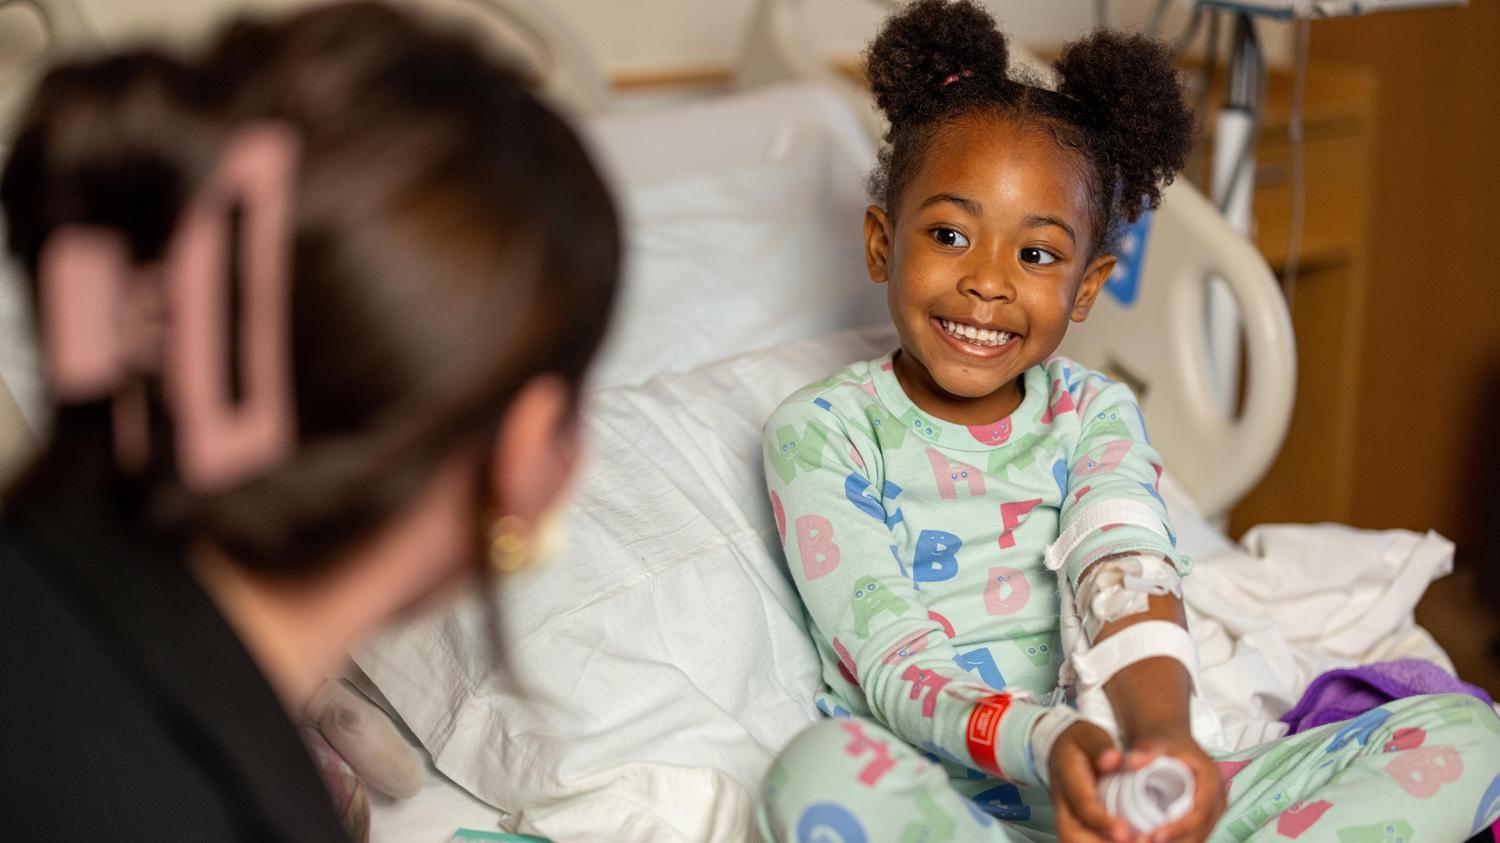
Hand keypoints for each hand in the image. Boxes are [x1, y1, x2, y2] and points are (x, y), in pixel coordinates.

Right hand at [1050, 719, 1133, 842]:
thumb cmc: (1080, 744)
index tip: (1123, 832)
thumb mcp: (1091, 735)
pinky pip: (1083, 842)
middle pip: (1072, 835)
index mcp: (1068, 779)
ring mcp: (1067, 818)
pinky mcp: (1074, 827)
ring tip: (1137, 841)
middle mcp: (1064, 804)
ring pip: (1074, 842)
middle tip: (1136, 841)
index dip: (1101, 820)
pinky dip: (1104, 842)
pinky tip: (1128, 840)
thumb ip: (1101, 747)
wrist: (1060, 750)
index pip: (1082, 805)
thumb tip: (1113, 759)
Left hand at [1121, 726, 1225, 842]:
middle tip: (1144, 842)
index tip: (1156, 835)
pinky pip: (1193, 835)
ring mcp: (1213, 810)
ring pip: (1198, 836)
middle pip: (1201, 830)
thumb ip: (1144, 751)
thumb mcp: (1154, 742)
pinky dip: (1176, 841)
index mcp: (1211, 780)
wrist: (1171, 740)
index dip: (1180, 827)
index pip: (1200, 812)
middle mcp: (1218, 797)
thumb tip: (1132, 762)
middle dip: (1176, 841)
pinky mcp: (1204, 817)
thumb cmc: (1164, 741)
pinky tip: (1152, 841)